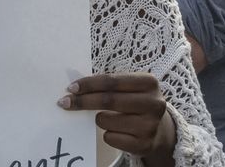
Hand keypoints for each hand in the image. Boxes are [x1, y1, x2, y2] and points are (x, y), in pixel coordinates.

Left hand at [60, 72, 176, 161]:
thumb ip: (109, 85)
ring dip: (99, 119)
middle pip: (108, 100)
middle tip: (65, 102)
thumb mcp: (131, 88)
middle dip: (83, 101)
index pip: (112, 81)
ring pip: (106, 120)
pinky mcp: (144, 144)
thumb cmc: (136, 103)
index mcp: (149, 83)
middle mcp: (153, 103)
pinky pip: (111, 138)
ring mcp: (150, 125)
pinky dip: (108, 134)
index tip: (71, 88)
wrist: (159, 130)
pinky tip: (116, 131)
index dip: (89, 84)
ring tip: (106, 118)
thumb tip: (76, 88)